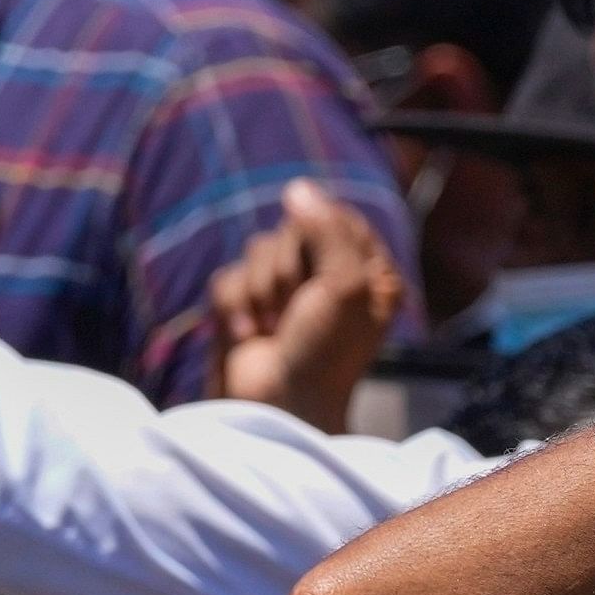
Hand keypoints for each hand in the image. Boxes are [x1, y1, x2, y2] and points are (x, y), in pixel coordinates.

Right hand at [207, 180, 408, 428]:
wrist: (278, 407)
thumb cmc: (325, 354)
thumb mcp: (346, 287)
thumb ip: (328, 230)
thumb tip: (298, 186)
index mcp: (368, 272)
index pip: (337, 217)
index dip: (322, 239)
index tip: (325, 278)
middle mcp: (329, 277)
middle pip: (292, 228)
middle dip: (288, 270)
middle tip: (298, 311)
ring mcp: (285, 293)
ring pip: (257, 249)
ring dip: (261, 291)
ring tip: (275, 329)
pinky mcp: (245, 308)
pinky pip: (226, 276)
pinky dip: (235, 306)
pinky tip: (249, 337)